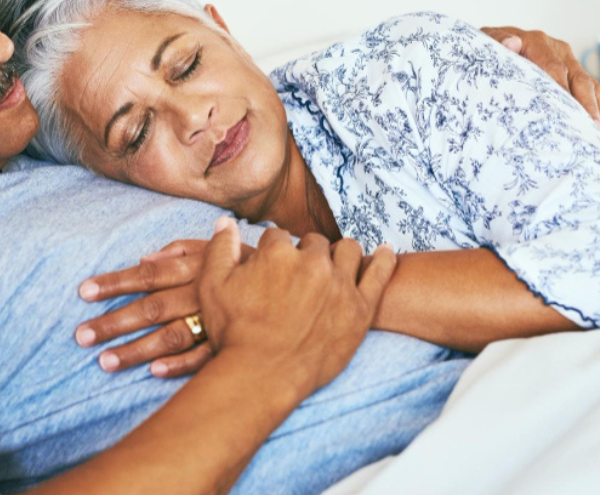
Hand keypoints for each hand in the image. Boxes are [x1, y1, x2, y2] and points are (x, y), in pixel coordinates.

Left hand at [76, 239, 246, 377]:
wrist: (300, 285)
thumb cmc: (247, 264)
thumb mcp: (216, 247)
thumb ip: (180, 249)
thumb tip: (143, 258)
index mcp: (195, 267)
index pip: (147, 274)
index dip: (115, 282)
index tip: (83, 291)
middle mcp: (201, 293)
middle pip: (152, 308)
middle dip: (115, 322)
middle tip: (82, 336)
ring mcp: (216, 321)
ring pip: (171, 336)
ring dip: (137, 350)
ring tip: (105, 362)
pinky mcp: (230, 343)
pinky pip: (203, 357)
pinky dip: (179, 365)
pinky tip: (154, 373)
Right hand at [195, 219, 395, 395]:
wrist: (262, 376)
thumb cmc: (235, 334)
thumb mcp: (213, 287)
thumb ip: (220, 249)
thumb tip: (225, 223)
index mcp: (278, 253)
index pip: (277, 236)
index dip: (271, 251)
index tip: (270, 266)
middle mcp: (313, 263)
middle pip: (314, 243)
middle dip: (305, 254)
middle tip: (298, 276)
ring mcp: (340, 285)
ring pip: (348, 251)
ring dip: (339, 254)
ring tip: (334, 265)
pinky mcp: (361, 309)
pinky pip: (380, 275)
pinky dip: (385, 260)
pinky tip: (386, 252)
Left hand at [481, 26, 599, 143]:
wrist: (491, 44)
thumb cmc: (484, 51)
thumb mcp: (484, 45)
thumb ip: (496, 43)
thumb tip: (512, 44)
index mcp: (536, 42)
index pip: (553, 68)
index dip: (562, 90)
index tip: (568, 113)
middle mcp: (557, 50)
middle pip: (579, 79)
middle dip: (588, 107)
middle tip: (593, 130)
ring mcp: (569, 62)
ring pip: (592, 87)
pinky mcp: (574, 74)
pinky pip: (594, 92)